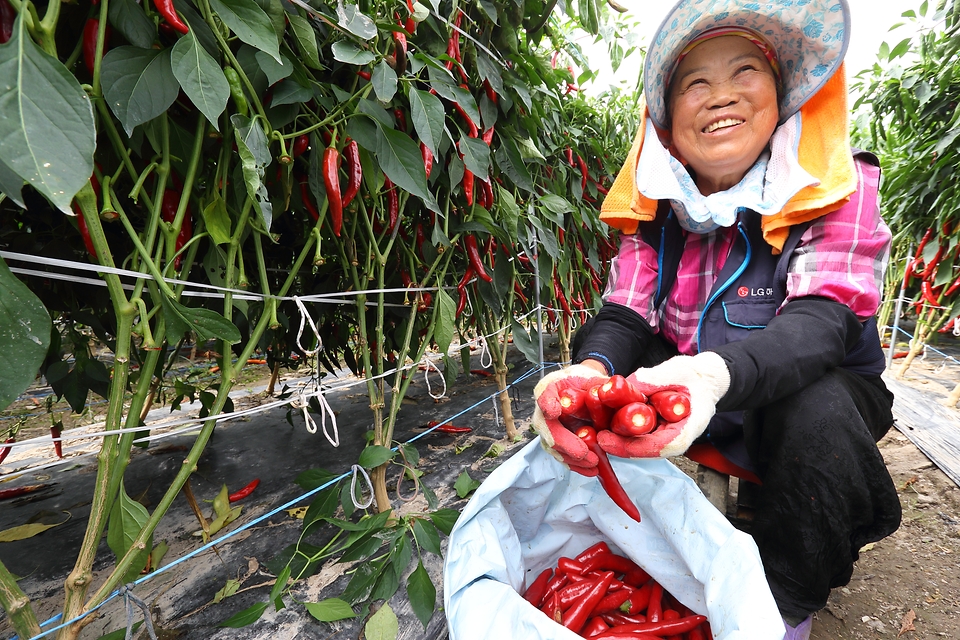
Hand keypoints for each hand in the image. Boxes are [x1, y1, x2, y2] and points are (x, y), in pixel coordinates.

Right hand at [532, 364, 607, 474]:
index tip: (554, 411)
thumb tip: (610, 392)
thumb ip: (600, 384)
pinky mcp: (557, 442)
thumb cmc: (584, 382)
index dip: (547, 403)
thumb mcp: (592, 376)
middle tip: (583, 452)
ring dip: (571, 458)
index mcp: (551, 386)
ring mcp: (548, 427)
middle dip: (564, 442)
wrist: (581, 390)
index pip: (544, 393)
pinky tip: (591, 470)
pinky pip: (562, 456)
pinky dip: (576, 465)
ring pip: (553, 446)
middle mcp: (544, 408)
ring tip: (593, 463)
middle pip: (547, 426)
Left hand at [597, 352, 729, 458]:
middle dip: (616, 444)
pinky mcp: (654, 430)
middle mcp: (672, 440)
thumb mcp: (677, 371)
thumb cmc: (695, 376)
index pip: (655, 447)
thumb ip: (653, 379)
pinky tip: (602, 420)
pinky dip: (619, 429)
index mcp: (684, 431)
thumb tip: (627, 385)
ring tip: (592, 429)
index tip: (606, 438)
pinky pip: (635, 434)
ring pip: (636, 444)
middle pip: (641, 450)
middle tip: (593, 434)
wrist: (705, 380)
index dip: (629, 446)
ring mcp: (662, 437)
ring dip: (615, 438)